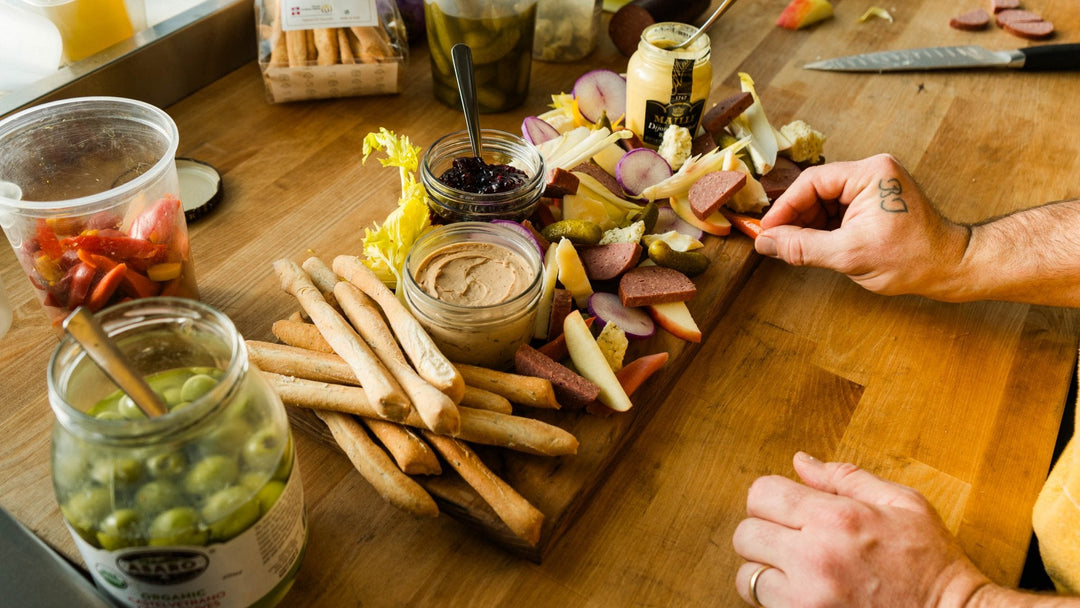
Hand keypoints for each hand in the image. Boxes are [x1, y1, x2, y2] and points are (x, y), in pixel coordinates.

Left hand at [732, 452, 989, 607]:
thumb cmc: (931, 562)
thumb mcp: (901, 503)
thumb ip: (845, 478)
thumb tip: (801, 461)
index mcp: (835, 518)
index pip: (761, 494)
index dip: (770, 498)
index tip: (786, 508)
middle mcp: (814, 558)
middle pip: (744, 534)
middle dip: (763, 533)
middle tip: (790, 540)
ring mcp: (807, 598)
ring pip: (747, 576)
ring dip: (766, 571)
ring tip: (796, 571)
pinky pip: (764, 607)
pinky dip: (776, 599)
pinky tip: (804, 593)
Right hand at [754, 154, 970, 299]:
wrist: (950, 268)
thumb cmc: (912, 259)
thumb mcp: (849, 255)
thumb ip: (802, 247)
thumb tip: (766, 242)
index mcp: (871, 173)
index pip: (813, 182)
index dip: (785, 208)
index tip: (766, 231)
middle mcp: (872, 172)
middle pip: (816, 190)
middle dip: (795, 218)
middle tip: (775, 243)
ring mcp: (874, 186)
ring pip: (824, 201)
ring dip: (807, 225)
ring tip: (795, 248)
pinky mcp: (873, 202)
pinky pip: (837, 210)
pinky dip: (822, 229)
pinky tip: (813, 246)